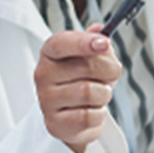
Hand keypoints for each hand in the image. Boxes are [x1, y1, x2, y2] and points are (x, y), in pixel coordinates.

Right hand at [34, 24, 121, 152]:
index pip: (60, 43)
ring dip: (104, 94)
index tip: (104, 43)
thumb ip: (97, 41)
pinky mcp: (55, 123)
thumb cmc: (82, 81)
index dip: (83, 42)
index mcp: (49, 53)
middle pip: (86, 67)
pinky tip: (91, 111)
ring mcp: (46, 100)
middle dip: (109, 71)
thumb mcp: (91, 57)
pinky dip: (99, 114)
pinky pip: (89, 116)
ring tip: (98, 95)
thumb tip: (99, 29)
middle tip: (110, 75)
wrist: (72, 117)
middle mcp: (43, 74)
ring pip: (90, 92)